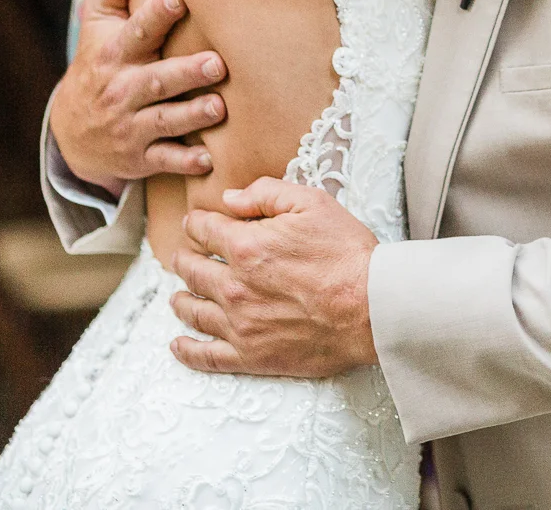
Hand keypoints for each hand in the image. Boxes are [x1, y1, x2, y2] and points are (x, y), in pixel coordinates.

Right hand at [51, 0, 228, 187]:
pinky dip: (184, 162)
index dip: (155, 14)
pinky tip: (208, 160)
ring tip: (218, 108)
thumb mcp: (97, 23)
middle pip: (156, 80)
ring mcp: (130, 126)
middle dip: (185, 72)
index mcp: (114, 53)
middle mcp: (122, 90)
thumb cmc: (97, 62)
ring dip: (192, 116)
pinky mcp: (140, 157)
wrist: (71, 132)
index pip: (136, 31)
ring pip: (164, 121)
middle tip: (216, 63)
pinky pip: (164, 161)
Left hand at [169, 178, 379, 377]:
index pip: (203, 230)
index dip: (197, 223)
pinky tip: (178, 344)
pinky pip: (206, 357)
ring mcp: (239, 325)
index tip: (196, 223)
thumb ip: (266, 194)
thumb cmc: (347, 254)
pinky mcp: (251, 357)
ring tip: (177, 297)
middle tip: (184, 256)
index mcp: (245, 247)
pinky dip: (187, 351)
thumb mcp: (312, 203)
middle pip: (191, 270)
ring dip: (180, 300)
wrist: (372, 308)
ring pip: (193, 311)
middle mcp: (233, 287)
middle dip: (184, 258)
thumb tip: (229, 199)